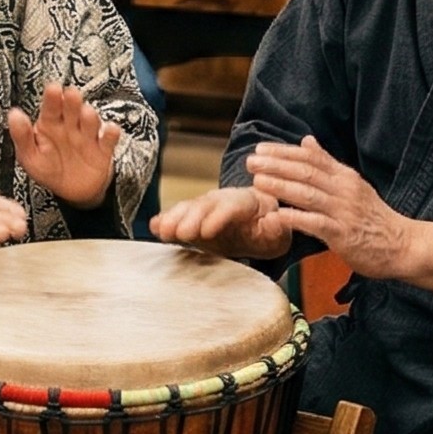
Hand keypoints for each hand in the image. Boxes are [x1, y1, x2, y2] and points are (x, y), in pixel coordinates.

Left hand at [8, 85, 118, 207]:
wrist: (72, 192)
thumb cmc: (49, 169)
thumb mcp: (29, 156)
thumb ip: (21, 136)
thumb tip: (13, 115)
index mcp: (50, 124)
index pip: (50, 107)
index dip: (52, 97)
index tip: (53, 88)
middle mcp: (70, 126)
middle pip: (72, 109)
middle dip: (72, 101)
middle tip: (71, 94)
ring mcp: (87, 136)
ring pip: (90, 121)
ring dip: (89, 116)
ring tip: (86, 113)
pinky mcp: (102, 150)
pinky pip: (108, 140)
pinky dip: (110, 134)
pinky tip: (110, 130)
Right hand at [152, 184, 292, 258]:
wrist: (257, 224)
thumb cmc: (268, 229)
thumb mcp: (278, 232)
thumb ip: (276, 228)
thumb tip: (275, 221)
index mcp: (246, 202)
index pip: (232, 207)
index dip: (218, 217)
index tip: (207, 231)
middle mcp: (222, 200)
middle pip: (205, 206)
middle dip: (191, 218)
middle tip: (181, 233)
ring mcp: (205, 208)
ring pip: (189, 208)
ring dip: (175, 219)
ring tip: (162, 230)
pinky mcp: (193, 218)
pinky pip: (178, 216)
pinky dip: (166, 220)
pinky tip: (154, 227)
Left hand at [243, 137, 408, 278]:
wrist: (402, 245)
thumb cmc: (373, 217)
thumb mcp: (353, 184)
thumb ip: (328, 164)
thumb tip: (307, 141)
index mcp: (344, 176)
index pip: (311, 157)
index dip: (284, 151)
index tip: (261, 148)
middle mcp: (344, 189)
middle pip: (306, 172)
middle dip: (276, 165)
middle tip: (252, 161)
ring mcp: (344, 211)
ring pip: (308, 194)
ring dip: (282, 186)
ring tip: (258, 181)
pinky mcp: (343, 234)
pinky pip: (316, 224)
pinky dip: (296, 218)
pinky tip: (277, 215)